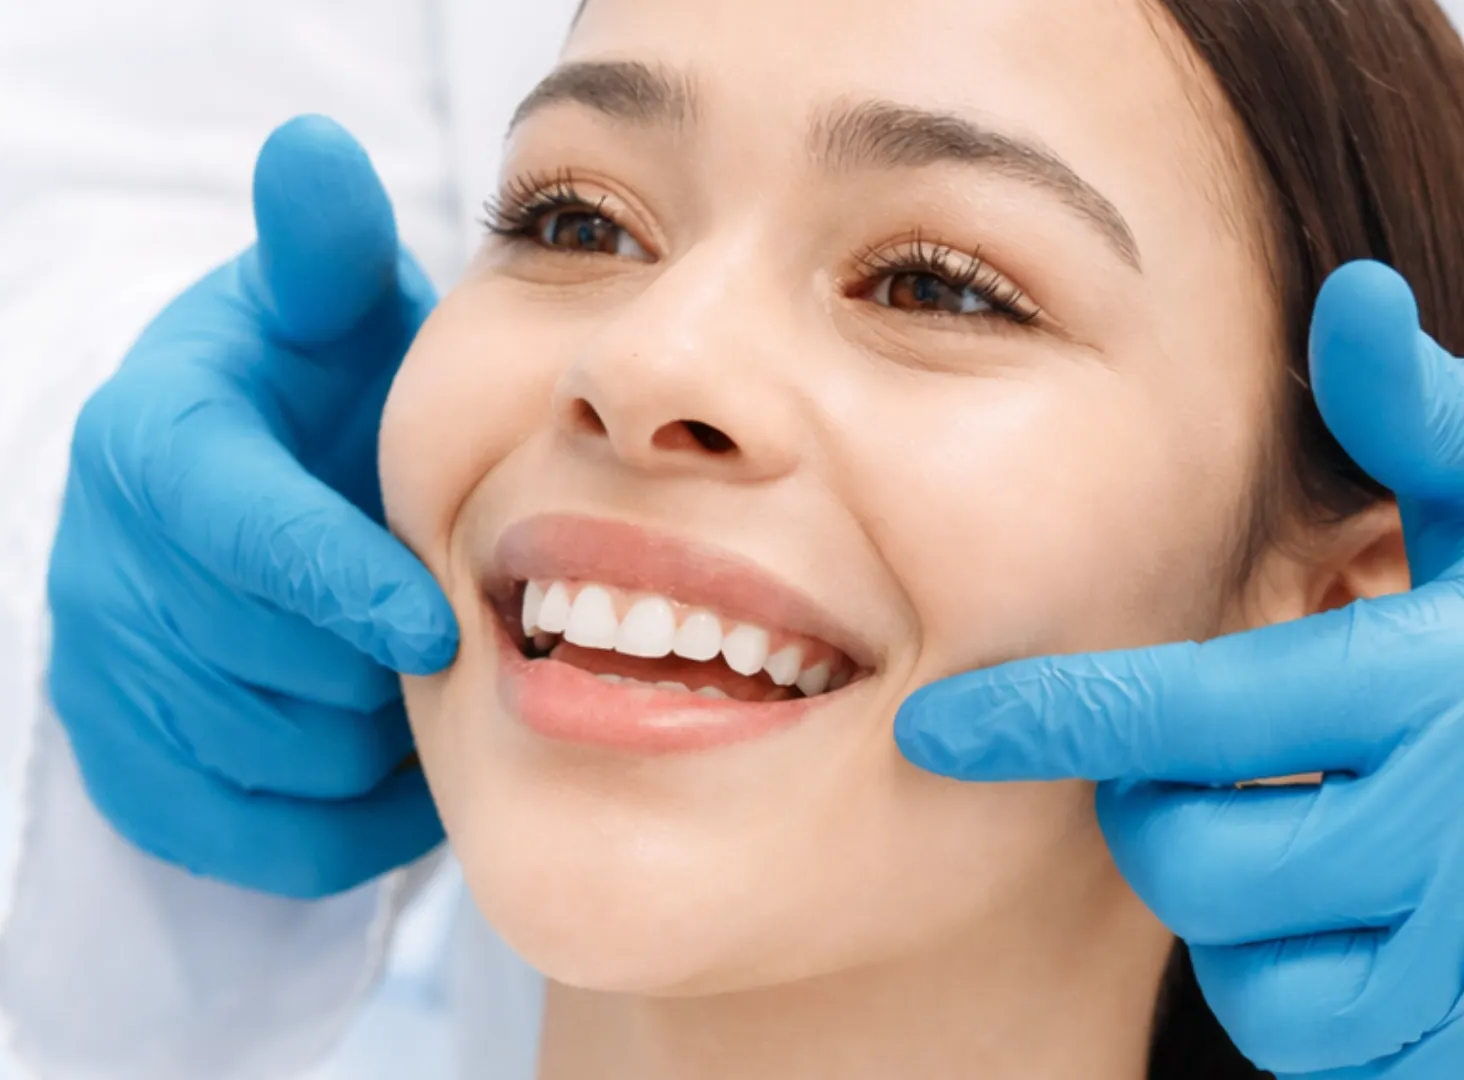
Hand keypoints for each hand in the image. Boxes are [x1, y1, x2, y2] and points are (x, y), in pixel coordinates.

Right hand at [45, 116, 456, 898]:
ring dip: (370, 737)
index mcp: (147, 440)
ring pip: (268, 759)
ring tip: (414, 681)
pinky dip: (343, 822)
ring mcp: (97, 674)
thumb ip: (323, 245)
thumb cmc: (305, 394)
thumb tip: (312, 148)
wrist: (228, 498)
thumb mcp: (321, 308)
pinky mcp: (118, 766)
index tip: (436, 626)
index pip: (232, 529)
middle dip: (375, 660)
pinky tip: (386, 758)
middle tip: (452, 632)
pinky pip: (251, 839)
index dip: (336, 584)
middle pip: (264, 663)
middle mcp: (97, 561)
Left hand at [895, 262, 1463, 1077]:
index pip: (1178, 717)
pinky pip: (1295, 1024)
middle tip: (1205, 755)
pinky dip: (1281, 968)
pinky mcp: (1442, 1034)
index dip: (1039, 720)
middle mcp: (1442, 828)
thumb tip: (1353, 294)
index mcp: (1424, 685)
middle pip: (1183, 849)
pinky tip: (1325, 901)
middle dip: (1157, 802)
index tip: (931, 726)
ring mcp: (1451, 949)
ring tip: (1281, 811)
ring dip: (1222, 882)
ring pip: (1232, 948)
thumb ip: (1419, 422)